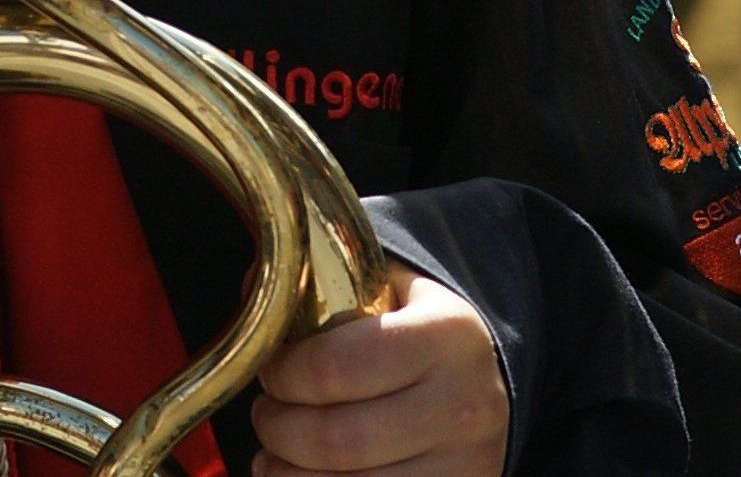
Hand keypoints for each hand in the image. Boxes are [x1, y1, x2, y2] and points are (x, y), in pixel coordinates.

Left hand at [252, 264, 506, 475]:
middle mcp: (465, 405)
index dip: (283, 374)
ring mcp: (466, 465)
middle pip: (337, 440)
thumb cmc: (419, 332)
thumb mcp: (389, 289)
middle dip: (278, 429)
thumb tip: (253, 288)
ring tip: (273, 455)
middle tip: (265, 414)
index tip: (270, 370)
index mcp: (446, 337)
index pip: (336, 366)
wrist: (487, 385)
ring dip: (289, 476)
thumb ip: (325, 284)